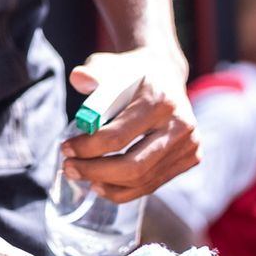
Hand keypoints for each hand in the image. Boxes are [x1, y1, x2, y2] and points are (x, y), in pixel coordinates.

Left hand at [59, 48, 198, 202]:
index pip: (118, 136)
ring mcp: (189, 145)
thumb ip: (93, 72)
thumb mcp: (111, 65)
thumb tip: (78, 79)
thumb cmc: (131, 74)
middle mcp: (180, 125)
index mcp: (160, 101)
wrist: (165, 74)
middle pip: (133, 166)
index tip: (65, 149)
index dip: (87, 148)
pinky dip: (124, 189)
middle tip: (69, 169)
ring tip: (82, 177)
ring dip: (106, 183)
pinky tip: (101, 185)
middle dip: (95, 171)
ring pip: (142, 179)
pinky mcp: (190, 158)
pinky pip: (152, 183)